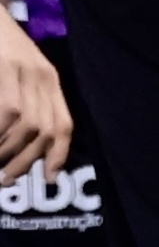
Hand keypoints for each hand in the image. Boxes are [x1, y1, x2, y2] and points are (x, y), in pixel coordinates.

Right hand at [0, 13, 70, 184]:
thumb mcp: (19, 72)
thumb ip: (27, 101)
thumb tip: (22, 143)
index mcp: (49, 79)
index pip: (64, 123)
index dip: (58, 154)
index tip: (49, 178)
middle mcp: (43, 77)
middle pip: (46, 129)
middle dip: (27, 161)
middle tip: (7, 179)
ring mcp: (24, 72)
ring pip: (26, 125)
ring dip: (8, 152)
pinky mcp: (6, 68)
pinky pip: (7, 113)